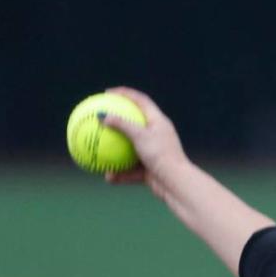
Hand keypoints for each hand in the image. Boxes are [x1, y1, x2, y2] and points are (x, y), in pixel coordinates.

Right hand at [100, 86, 189, 200]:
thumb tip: (102, 115)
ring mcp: (155, 153)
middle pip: (135, 125)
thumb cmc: (161, 155)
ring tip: (98, 151)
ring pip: (131, 151)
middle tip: (101, 118)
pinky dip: (121, 174)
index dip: (125, 94)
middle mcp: (158, 136)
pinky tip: (108, 178)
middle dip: (118, 122)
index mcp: (159, 122)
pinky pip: (132, 171)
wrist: (177, 182)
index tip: (107, 93)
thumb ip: (122, 124)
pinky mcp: (152, 170)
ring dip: (116, 153)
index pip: (141, 101)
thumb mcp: (140, 136)